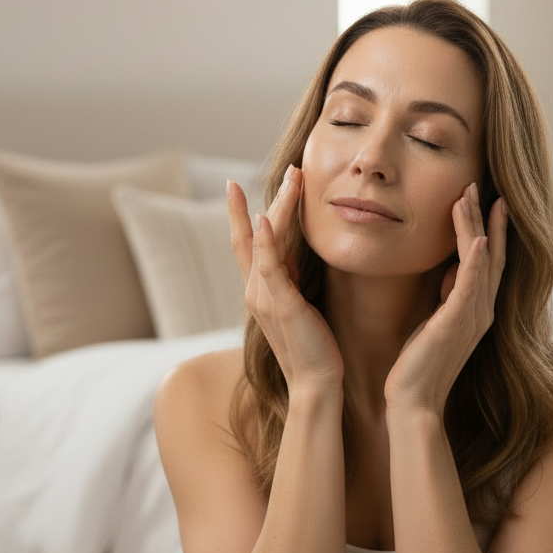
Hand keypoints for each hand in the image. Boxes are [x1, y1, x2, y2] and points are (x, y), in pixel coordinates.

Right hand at [228, 166, 344, 397]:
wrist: (315, 384)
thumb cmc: (313, 348)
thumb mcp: (300, 306)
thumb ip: (291, 281)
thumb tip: (294, 257)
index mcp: (260, 290)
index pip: (248, 244)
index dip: (242, 214)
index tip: (237, 186)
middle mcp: (255, 290)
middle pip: (253, 235)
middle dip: (265, 200)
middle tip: (286, 169)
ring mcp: (265, 297)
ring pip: (265, 242)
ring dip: (278, 206)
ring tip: (291, 177)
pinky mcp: (281, 305)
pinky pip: (269, 267)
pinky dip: (266, 242)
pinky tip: (266, 219)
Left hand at [384, 182, 506, 413]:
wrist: (413, 404)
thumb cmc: (418, 366)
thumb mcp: (435, 322)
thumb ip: (446, 297)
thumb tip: (447, 271)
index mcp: (476, 310)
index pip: (488, 261)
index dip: (491, 229)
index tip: (488, 200)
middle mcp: (481, 311)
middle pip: (491, 254)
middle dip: (487, 219)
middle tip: (482, 186)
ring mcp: (472, 317)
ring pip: (480, 262)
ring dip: (477, 227)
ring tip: (470, 196)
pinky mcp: (456, 324)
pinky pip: (469, 286)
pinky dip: (476, 261)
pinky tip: (478, 239)